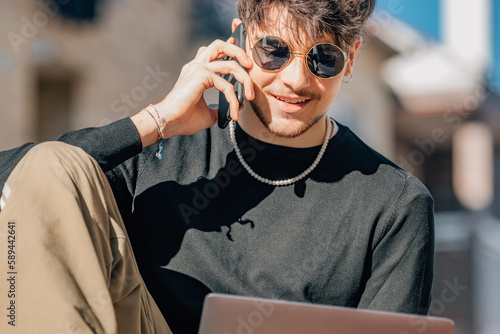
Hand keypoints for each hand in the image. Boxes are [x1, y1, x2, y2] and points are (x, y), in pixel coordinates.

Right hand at [131, 38, 253, 146]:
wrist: (169, 122)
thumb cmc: (184, 119)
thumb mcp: (209, 113)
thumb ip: (222, 107)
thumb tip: (238, 106)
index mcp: (196, 71)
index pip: (213, 51)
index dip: (227, 46)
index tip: (236, 43)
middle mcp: (196, 66)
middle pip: (220, 45)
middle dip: (239, 52)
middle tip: (250, 66)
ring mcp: (198, 68)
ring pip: (230, 63)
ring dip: (245, 78)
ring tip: (250, 95)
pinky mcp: (201, 75)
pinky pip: (226, 85)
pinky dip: (233, 99)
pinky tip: (234, 112)